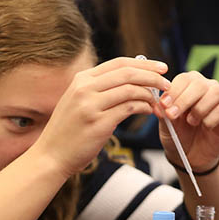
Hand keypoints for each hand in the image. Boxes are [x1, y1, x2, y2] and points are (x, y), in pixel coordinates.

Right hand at [29, 57, 171, 176]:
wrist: (51, 156)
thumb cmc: (68, 132)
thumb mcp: (77, 102)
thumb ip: (98, 89)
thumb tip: (130, 80)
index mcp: (81, 79)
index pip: (119, 63)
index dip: (144, 64)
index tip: (161, 68)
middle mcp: (84, 88)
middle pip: (127, 73)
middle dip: (152, 77)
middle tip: (167, 84)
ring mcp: (90, 105)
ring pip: (131, 90)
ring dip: (151, 95)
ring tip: (159, 103)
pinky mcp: (99, 122)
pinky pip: (129, 108)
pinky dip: (144, 108)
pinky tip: (149, 112)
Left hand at [155, 71, 218, 172]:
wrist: (191, 157)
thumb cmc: (179, 135)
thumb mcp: (166, 125)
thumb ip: (163, 113)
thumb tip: (158, 105)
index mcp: (189, 86)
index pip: (184, 78)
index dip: (173, 90)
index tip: (164, 105)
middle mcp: (207, 89)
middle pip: (199, 83)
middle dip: (183, 100)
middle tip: (172, 115)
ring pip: (215, 92)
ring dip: (199, 109)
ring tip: (191, 122)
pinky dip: (209, 120)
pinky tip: (205, 127)